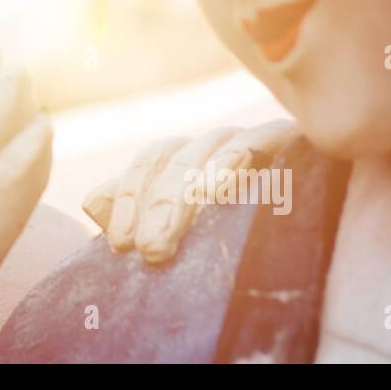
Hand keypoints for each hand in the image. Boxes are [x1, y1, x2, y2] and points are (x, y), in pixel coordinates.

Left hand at [81, 119, 296, 265]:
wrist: (299, 233)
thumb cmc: (230, 239)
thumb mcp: (178, 231)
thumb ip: (135, 215)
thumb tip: (91, 201)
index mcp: (182, 161)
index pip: (149, 164)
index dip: (130, 199)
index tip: (121, 244)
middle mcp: (211, 146)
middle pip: (177, 161)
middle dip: (159, 206)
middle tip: (150, 250)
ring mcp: (247, 140)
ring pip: (213, 151)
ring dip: (194, 188)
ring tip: (175, 229)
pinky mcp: (287, 141)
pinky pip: (261, 139)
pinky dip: (239, 159)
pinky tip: (222, 187)